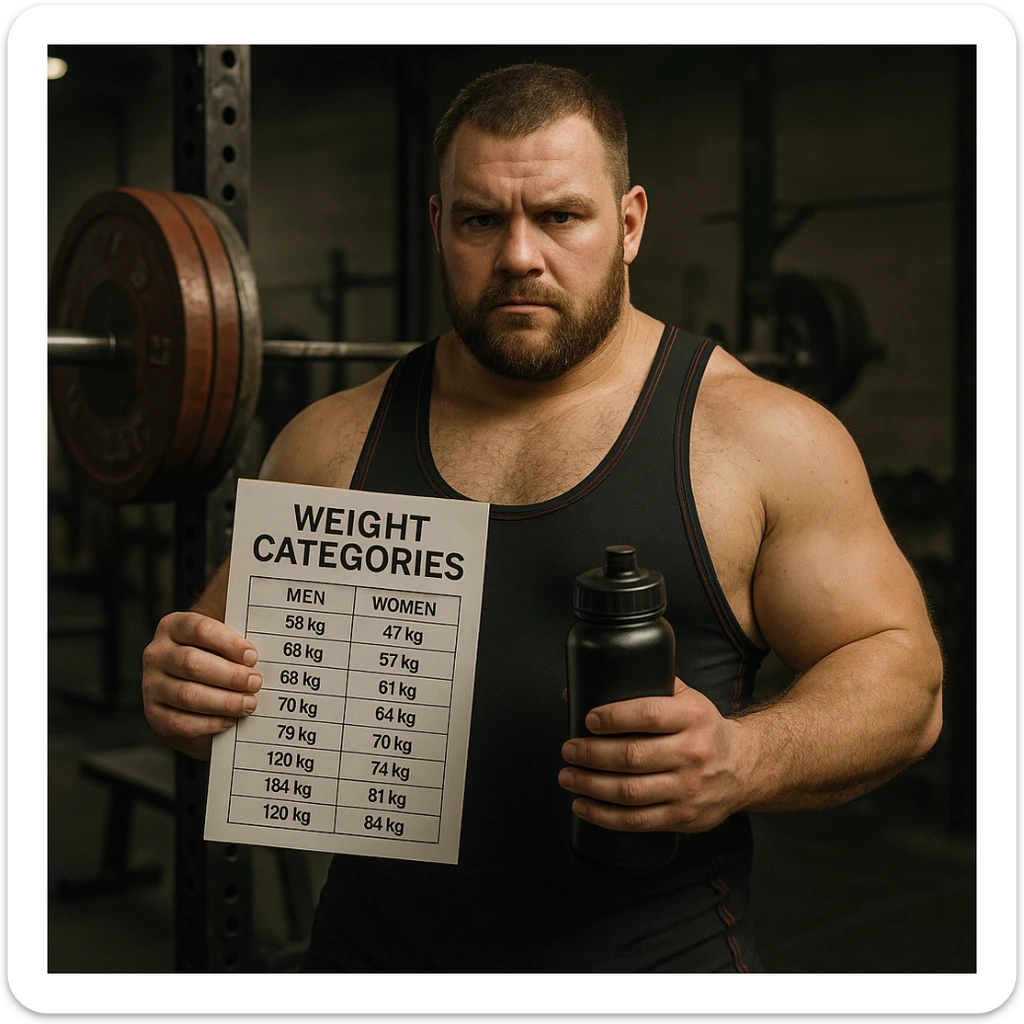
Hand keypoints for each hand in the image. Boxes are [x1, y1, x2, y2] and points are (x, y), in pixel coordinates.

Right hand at [142, 612, 261, 759]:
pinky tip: (229, 719)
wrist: (190, 689)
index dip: (229, 643)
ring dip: (224, 702)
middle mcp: (157, 654)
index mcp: (173, 627)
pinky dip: (210, 723)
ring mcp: (152, 685)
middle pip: (192, 663)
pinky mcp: (154, 714)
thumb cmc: (214, 658)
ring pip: (188, 695)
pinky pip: (182, 722)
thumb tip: (270, 646)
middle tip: (255, 682)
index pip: (200, 629)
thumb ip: (235, 641)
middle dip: (230, 676)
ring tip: (248, 703)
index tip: (252, 656)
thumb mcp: (221, 642)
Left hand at [558, 678, 743, 833]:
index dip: (614, 717)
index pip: (648, 715)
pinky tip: (582, 806)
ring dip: (590, 785)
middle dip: (591, 754)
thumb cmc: (703, 729)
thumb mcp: (686, 698)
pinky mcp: (683, 817)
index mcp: (694, 717)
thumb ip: (645, 686)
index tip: (589, 720)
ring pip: (630, 791)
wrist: (744, 767)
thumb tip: (584, 687)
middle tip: (568, 750)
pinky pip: (636, 820)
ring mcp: (689, 789)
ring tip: (568, 776)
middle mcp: (694, 753)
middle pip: (632, 756)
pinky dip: (603, 815)